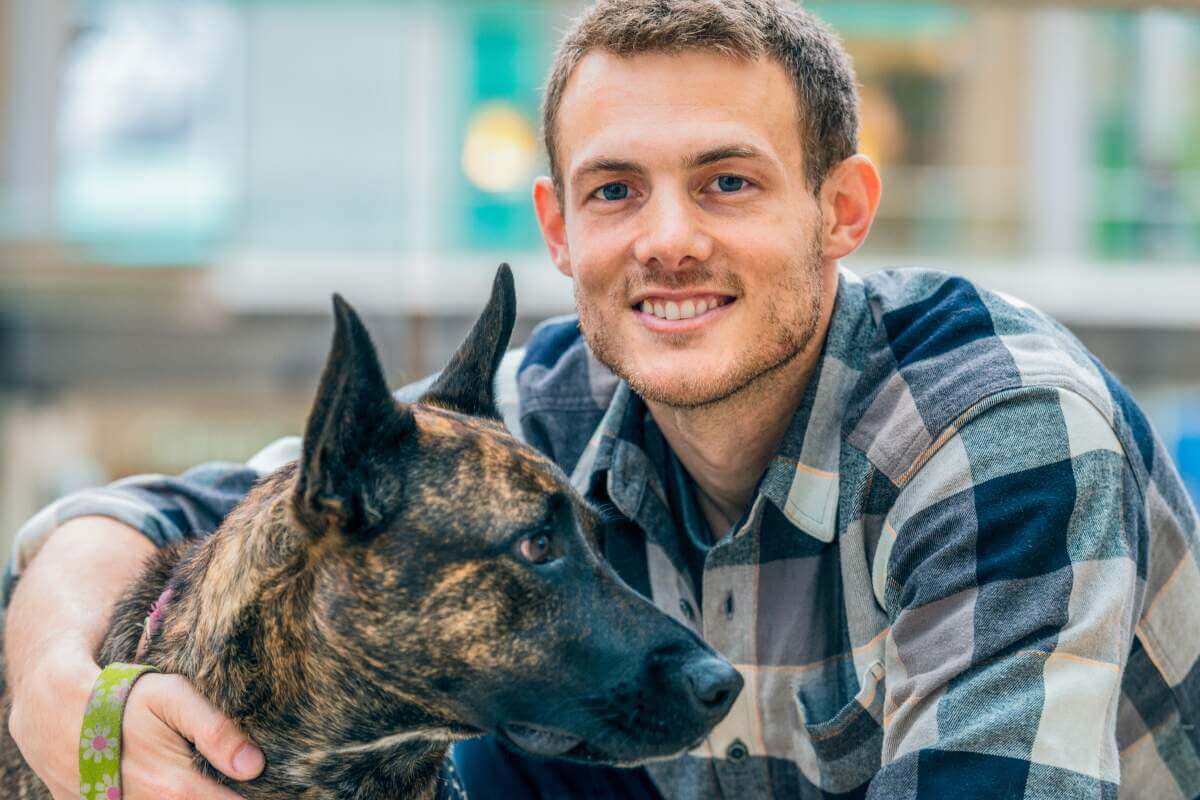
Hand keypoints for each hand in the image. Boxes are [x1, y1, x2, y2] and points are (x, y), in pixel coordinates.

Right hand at [9, 647, 263, 798]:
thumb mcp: (173, 698)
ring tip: (206, 776)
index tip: (274, 787)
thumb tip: (253, 766)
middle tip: (235, 777)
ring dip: (195, 794)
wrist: (56, 709)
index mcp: (175, 789)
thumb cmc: (123, 697)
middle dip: (225, 795)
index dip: (255, 797)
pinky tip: (173, 779)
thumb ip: (216, 731)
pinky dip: (165, 796)